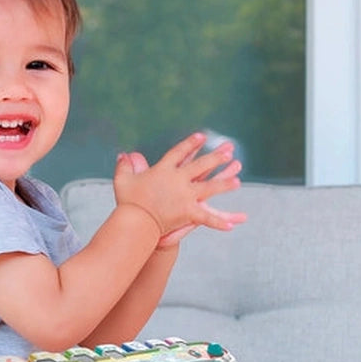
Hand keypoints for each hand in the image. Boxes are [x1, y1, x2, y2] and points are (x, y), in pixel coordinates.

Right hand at [114, 132, 246, 240]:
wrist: (135, 220)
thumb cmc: (127, 201)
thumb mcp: (122, 180)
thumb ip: (124, 166)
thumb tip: (123, 154)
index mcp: (163, 170)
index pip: (179, 153)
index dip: (191, 144)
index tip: (202, 136)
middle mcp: (178, 179)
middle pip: (200, 165)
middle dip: (215, 158)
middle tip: (228, 151)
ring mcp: (186, 195)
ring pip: (210, 187)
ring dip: (224, 183)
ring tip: (237, 181)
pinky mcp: (189, 212)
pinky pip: (207, 218)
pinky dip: (219, 222)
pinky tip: (232, 225)